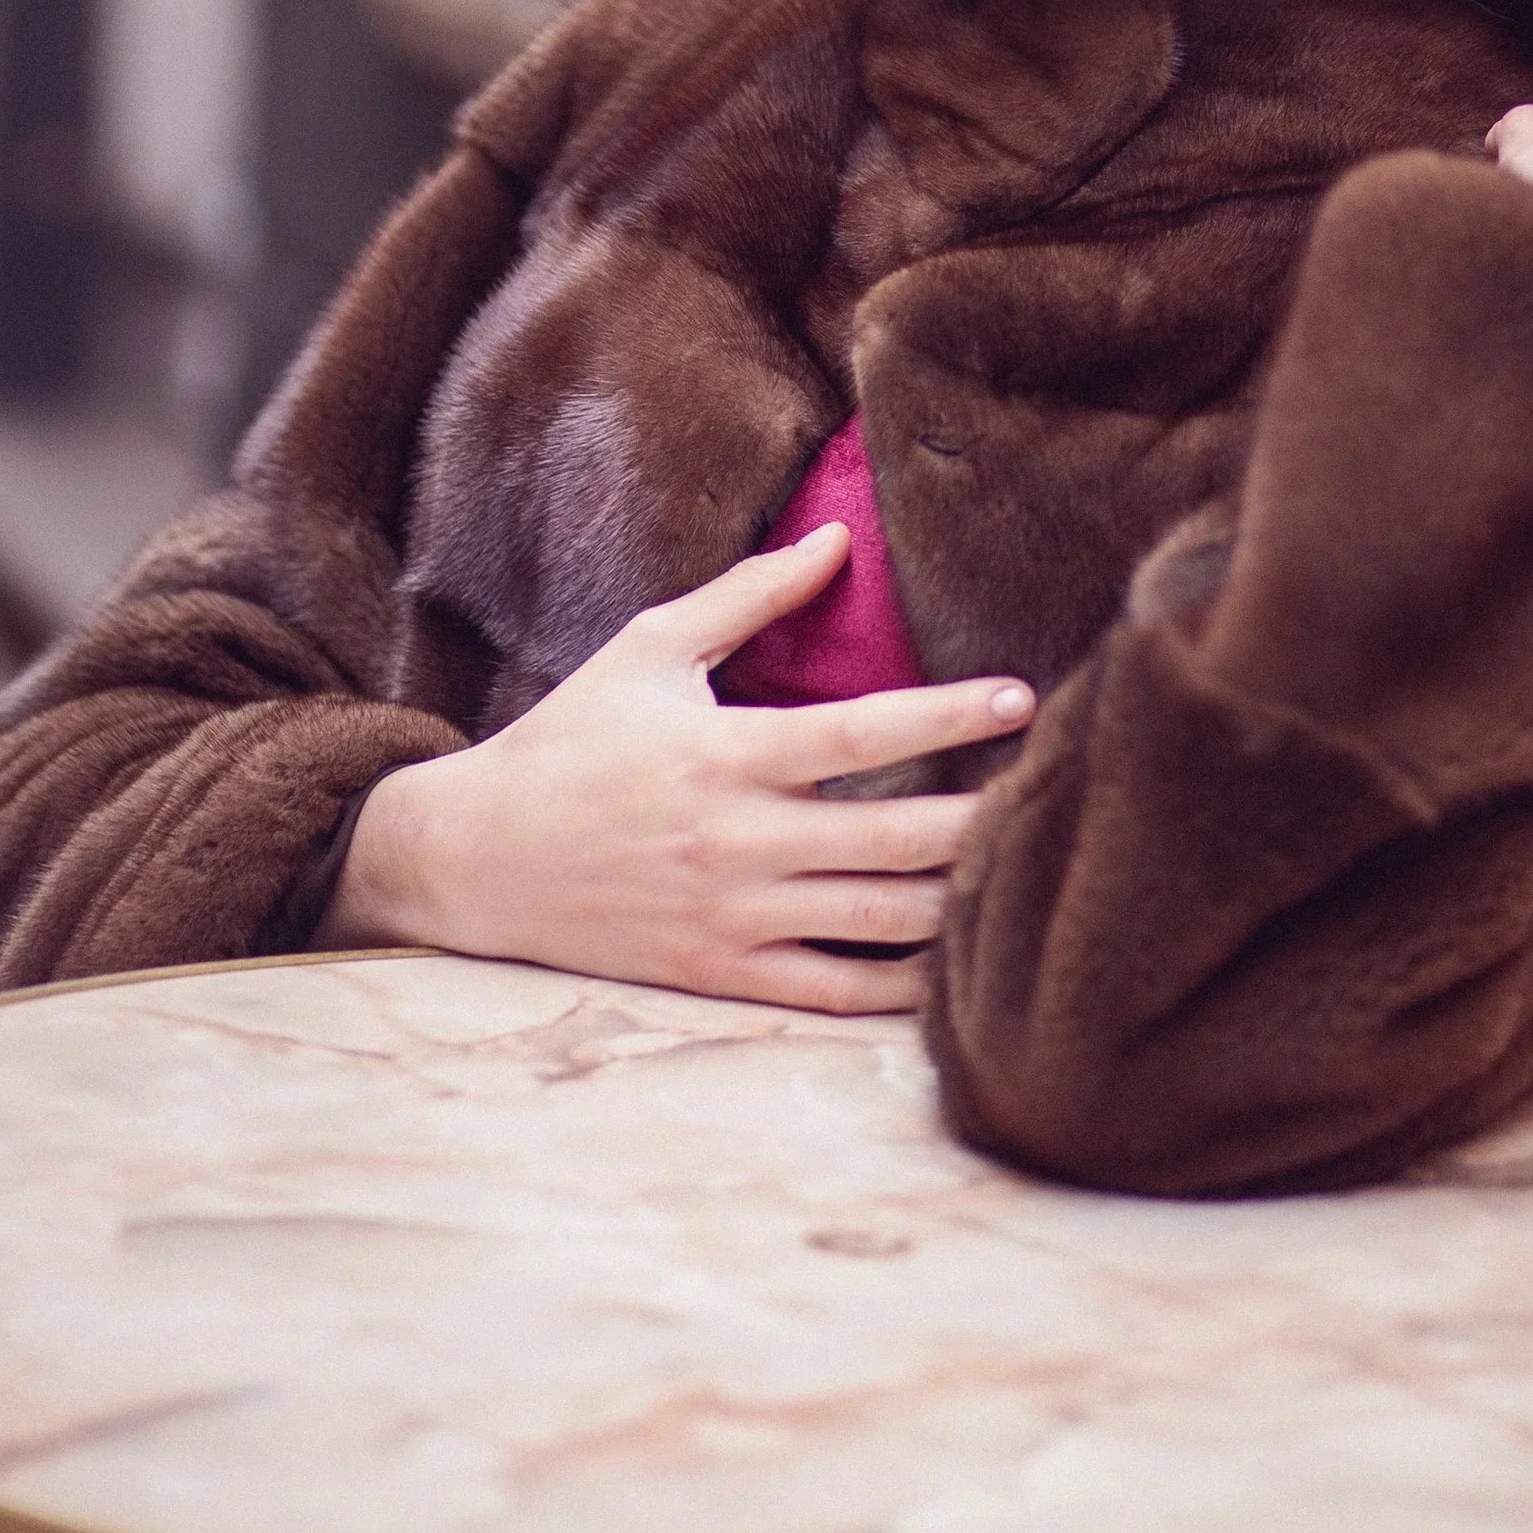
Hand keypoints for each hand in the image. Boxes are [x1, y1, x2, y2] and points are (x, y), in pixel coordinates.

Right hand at [315, 523, 1033, 1011]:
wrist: (474, 859)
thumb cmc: (571, 739)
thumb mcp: (651, 649)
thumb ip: (751, 596)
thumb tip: (838, 540)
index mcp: (728, 753)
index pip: (864, 733)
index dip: (951, 716)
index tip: (1021, 697)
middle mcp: (738, 842)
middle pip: (895, 840)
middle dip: (985, 819)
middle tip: (1059, 795)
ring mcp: (732, 917)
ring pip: (878, 923)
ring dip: (960, 903)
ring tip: (1025, 872)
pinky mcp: (718, 976)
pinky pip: (832, 993)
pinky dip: (901, 987)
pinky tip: (957, 963)